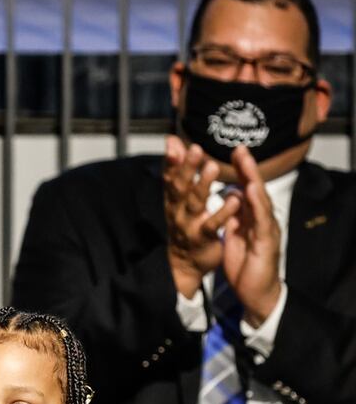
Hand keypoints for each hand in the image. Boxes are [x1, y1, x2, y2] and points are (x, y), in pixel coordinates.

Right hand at [163, 135, 238, 297]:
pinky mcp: (204, 238)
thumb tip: (172, 140)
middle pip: (180, 187)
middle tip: (195, 149)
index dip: (171, 161)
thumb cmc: (185, 223)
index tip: (174, 143)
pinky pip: (213, 224)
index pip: (170, 176)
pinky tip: (233, 199)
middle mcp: (177, 210)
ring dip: (203, 185)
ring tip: (213, 167)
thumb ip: (178, 169)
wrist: (185, 263)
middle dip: (186, 168)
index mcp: (173, 199)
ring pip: (195, 203)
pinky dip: (222, 212)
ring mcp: (189, 224)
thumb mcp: (178, 197)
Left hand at [221, 144, 282, 326]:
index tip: (231, 151)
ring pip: (260, 201)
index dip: (239, 171)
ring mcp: (265, 229)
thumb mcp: (236, 235)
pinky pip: (260, 221)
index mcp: (250, 217)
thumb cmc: (246, 263)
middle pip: (254, 189)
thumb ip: (235, 216)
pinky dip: (256, 205)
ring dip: (253, 180)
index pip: (245, 189)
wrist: (256, 292)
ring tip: (245, 162)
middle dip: (247, 168)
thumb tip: (231, 198)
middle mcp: (260, 219)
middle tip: (239, 147)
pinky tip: (250, 192)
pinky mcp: (266, 242)